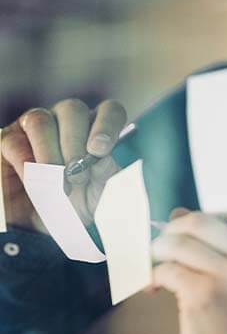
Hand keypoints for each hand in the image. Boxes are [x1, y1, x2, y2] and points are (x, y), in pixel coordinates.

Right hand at [0, 99, 125, 231]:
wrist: (49, 224)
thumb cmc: (81, 202)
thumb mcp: (100, 193)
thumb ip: (105, 174)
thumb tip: (101, 159)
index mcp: (98, 128)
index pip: (109, 110)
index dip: (107, 125)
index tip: (100, 151)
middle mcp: (68, 120)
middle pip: (72, 109)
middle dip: (75, 144)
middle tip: (77, 176)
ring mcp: (36, 125)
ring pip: (41, 120)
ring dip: (49, 152)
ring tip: (56, 181)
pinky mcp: (10, 139)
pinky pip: (13, 141)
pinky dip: (25, 162)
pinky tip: (35, 181)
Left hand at [151, 209, 226, 333]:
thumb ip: (220, 242)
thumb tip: (177, 214)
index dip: (206, 206)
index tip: (187, 222)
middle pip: (198, 218)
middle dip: (171, 233)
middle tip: (163, 250)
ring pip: (177, 242)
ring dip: (157, 254)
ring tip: (157, 270)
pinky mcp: (205, 294)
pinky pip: (165, 269)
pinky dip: (152, 277)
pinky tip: (156, 289)